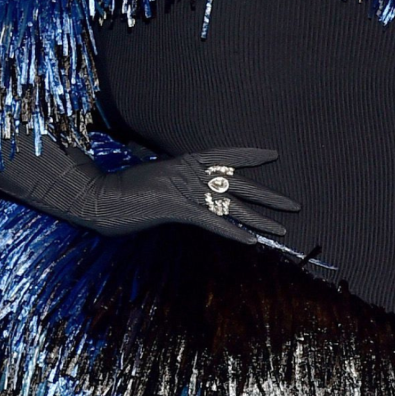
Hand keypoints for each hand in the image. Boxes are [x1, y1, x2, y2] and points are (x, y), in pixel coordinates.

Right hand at [89, 147, 300, 244]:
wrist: (99, 194)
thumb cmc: (123, 186)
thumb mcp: (156, 173)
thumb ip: (175, 175)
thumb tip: (185, 179)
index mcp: (188, 160)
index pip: (227, 154)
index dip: (251, 154)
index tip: (273, 154)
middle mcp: (193, 172)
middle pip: (240, 184)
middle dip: (269, 196)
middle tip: (295, 205)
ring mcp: (187, 189)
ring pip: (233, 206)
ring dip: (259, 220)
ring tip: (282, 229)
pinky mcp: (178, 209)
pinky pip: (211, 221)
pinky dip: (232, 231)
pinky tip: (250, 241)